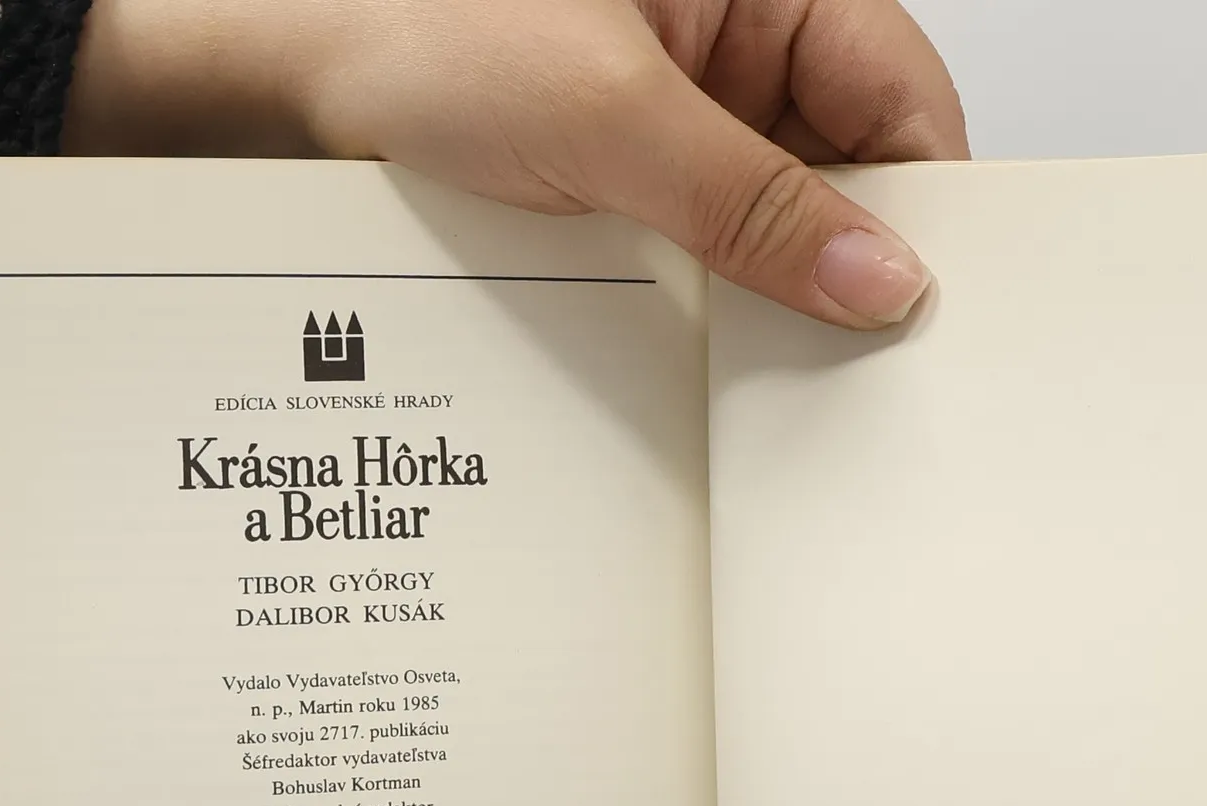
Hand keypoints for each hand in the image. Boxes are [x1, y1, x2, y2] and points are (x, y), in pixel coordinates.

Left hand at [64, 0, 967, 327]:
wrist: (274, 94)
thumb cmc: (410, 33)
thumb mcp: (606, 115)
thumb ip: (751, 199)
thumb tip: (878, 276)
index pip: (896, 91)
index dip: (928, 199)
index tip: (932, 301)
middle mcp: (730, 50)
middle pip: (850, 169)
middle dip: (854, 262)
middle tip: (861, 358)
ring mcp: (684, 128)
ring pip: (782, 227)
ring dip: (782, 300)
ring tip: (783, 370)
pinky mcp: (635, 194)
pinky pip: (713, 263)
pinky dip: (722, 317)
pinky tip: (722, 364)